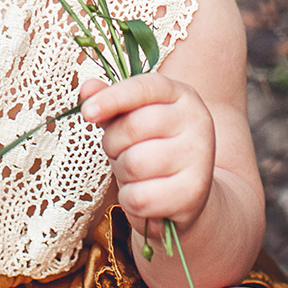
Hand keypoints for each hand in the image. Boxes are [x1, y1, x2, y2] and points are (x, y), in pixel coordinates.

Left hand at [80, 71, 216, 233]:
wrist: (187, 194)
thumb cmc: (153, 149)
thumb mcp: (132, 119)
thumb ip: (110, 102)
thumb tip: (87, 89)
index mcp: (181, 95)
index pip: (143, 88)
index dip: (112, 98)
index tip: (87, 112)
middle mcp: (197, 121)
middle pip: (133, 127)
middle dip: (113, 144)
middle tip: (121, 152)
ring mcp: (199, 157)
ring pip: (134, 164)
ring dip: (122, 173)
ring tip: (136, 173)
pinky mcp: (194, 192)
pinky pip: (140, 197)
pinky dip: (130, 199)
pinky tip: (145, 194)